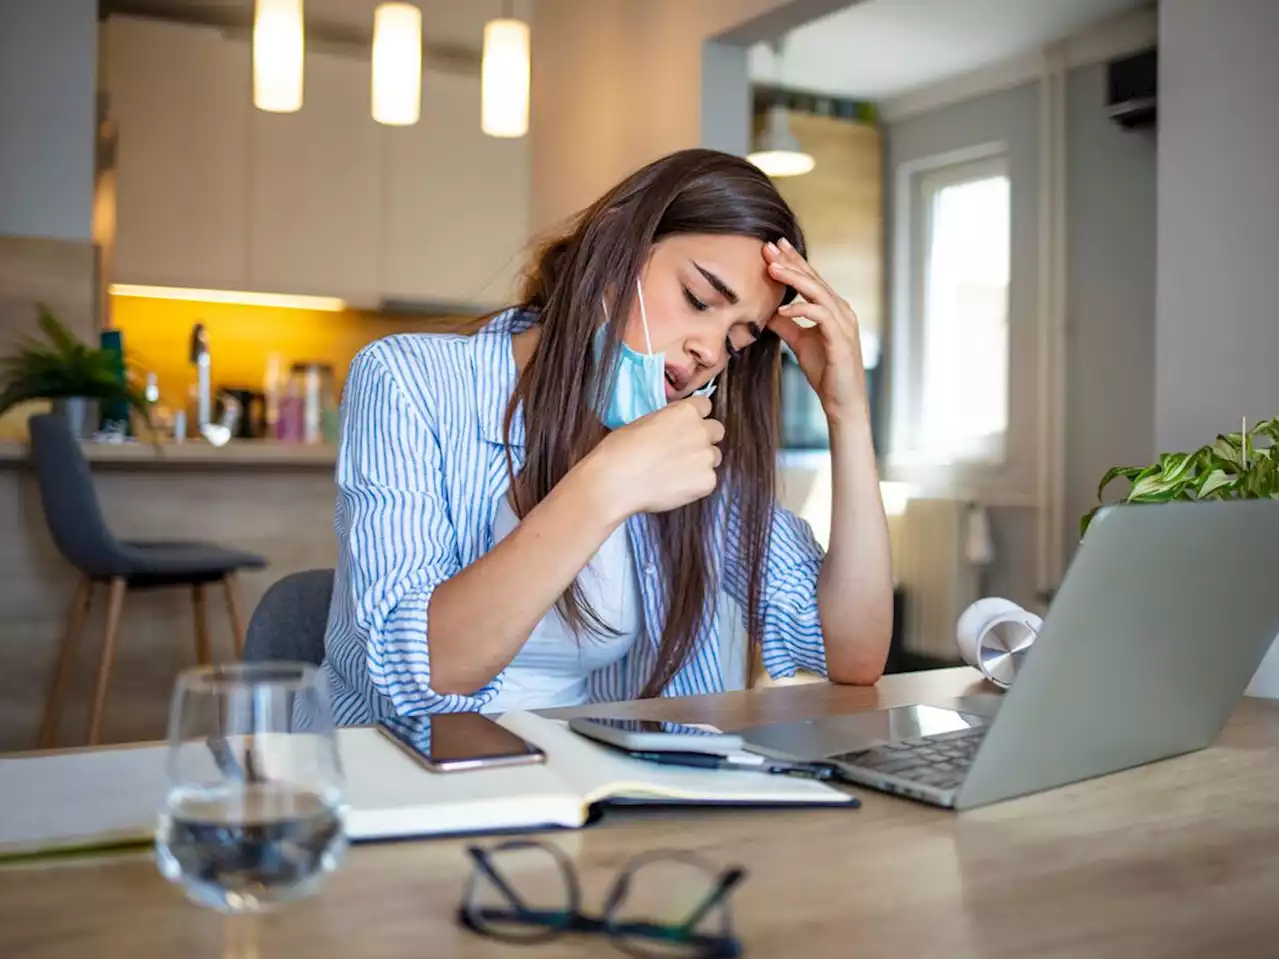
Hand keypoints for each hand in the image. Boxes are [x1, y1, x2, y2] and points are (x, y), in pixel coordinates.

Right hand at [586, 397, 723, 517]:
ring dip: (701, 461)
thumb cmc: (621, 449)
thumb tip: (672, 430)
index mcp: (686, 411)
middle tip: (683, 451)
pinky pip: (708, 480)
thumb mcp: (644, 422)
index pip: (705, 406)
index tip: (684, 427)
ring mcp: (707, 458)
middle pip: (716, 431)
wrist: (616, 481)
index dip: (695, 417)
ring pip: (714, 457)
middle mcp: (702, 431)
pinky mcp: (707, 482)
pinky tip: (674, 487)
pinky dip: (695, 484)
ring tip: (676, 472)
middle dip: (704, 438)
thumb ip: (668, 422)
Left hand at [764, 238, 868, 422]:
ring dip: (794, 279)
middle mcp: (841, 311)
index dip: (793, 262)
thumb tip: (767, 310)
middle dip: (791, 261)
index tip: (772, 248)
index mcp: (833, 309)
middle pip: (814, 279)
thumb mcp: (800, 342)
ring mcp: (844, 323)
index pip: (811, 279)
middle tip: (769, 247)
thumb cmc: (826, 371)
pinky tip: (783, 309)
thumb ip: (787, 325)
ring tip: (772, 268)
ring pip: (818, 292)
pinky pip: (821, 316)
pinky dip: (802, 309)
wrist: (843, 401)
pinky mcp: (841, 340)